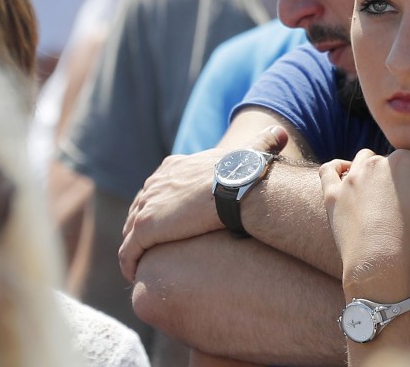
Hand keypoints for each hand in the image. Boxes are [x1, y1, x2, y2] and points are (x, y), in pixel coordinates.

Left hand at [119, 126, 287, 281]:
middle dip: (140, 229)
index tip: (164, 225)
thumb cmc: (246, 173)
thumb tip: (281, 133)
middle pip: (138, 209)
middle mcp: (154, 184)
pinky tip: (135, 276)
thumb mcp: (252, 151)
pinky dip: (128, 264)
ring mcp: (146, 206)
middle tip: (150, 250)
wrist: (236, 189)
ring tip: (143, 266)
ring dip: (134, 249)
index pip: (155, 189)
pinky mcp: (144, 228)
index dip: (157, 208)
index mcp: (173, 167)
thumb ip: (261, 143)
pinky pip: (128, 252)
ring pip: (130, 231)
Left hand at [319, 149, 409, 277]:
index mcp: (402, 162)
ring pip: (364, 161)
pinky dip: (337, 169)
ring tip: (384, 190)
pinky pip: (329, 170)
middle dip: (407, 176)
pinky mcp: (332, 195)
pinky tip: (345, 174)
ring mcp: (349, 178)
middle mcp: (373, 163)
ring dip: (375, 170)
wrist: (377, 263)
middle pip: (396, 162)